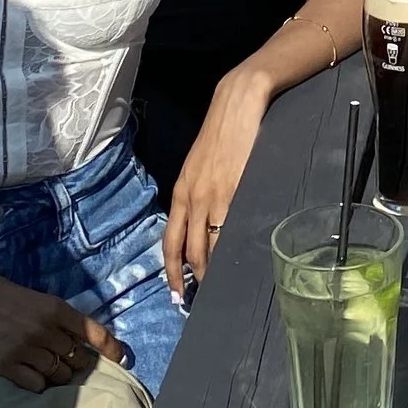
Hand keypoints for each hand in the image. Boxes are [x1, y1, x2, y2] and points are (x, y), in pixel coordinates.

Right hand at [0, 258, 126, 392]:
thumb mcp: (30, 297)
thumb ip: (51, 317)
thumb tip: (71, 338)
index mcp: (53, 307)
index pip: (92, 331)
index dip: (110, 347)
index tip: (120, 358)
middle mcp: (44, 328)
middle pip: (75, 358)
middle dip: (75, 364)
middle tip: (64, 363)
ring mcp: (25, 348)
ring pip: (57, 375)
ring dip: (56, 376)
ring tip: (43, 369)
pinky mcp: (5, 365)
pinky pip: (34, 385)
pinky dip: (36, 384)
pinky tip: (27, 376)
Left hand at [166, 61, 273, 295]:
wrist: (237, 105)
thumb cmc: (221, 135)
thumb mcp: (199, 166)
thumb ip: (198, 194)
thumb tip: (204, 225)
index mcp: (181, 193)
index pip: (170, 242)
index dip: (171, 271)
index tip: (175, 293)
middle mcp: (192, 199)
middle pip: (188, 252)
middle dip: (191, 281)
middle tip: (197, 302)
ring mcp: (213, 197)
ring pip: (207, 247)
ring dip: (211, 273)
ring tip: (217, 290)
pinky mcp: (235, 191)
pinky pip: (230, 231)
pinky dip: (231, 251)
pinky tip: (237, 263)